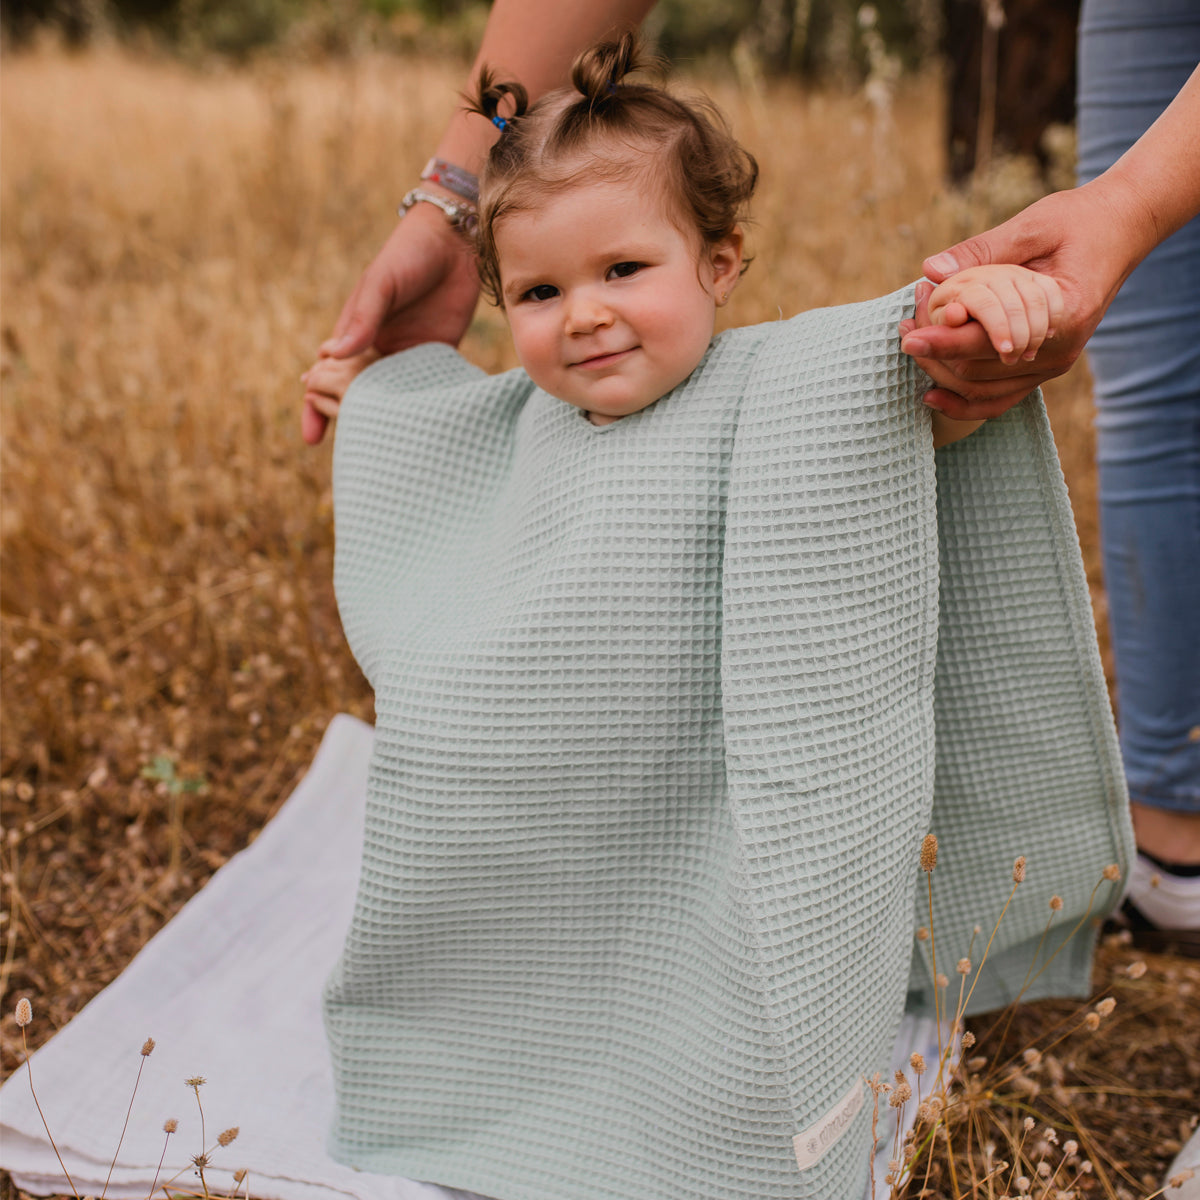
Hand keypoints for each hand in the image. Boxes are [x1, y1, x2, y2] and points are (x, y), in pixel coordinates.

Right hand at [302, 202, 480, 443]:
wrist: (457, 241)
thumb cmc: (409, 255)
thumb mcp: (380, 283)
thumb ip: (362, 317)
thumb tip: (333, 355)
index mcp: (354, 334)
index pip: (328, 378)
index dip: (316, 407)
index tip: (312, 438)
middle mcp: (378, 351)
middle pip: (357, 396)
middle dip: (349, 423)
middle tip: (353, 455)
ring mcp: (409, 357)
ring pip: (391, 400)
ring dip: (386, 423)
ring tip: (385, 454)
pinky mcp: (439, 357)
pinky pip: (426, 390)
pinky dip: (421, 410)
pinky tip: (422, 434)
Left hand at [899, 183, 1141, 419]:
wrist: (1121, 230)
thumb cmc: (1077, 221)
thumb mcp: (1032, 226)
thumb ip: (982, 250)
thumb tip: (931, 270)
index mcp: (1064, 313)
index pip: (990, 339)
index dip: (945, 340)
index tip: (909, 336)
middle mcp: (1061, 350)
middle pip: (978, 370)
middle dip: (934, 351)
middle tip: (904, 322)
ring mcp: (1053, 364)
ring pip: (982, 389)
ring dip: (940, 369)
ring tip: (910, 335)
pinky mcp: (1044, 368)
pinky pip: (999, 397)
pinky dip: (964, 399)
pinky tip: (931, 393)